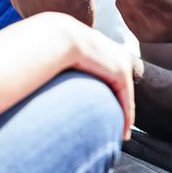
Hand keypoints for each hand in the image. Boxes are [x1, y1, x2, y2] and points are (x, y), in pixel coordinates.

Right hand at [50, 13, 135, 139]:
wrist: (56, 38)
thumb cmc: (47, 49)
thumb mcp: (57, 57)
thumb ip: (59, 69)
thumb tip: (46, 84)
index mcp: (98, 47)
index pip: (107, 75)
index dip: (107, 95)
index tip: (102, 112)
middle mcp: (112, 52)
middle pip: (119, 85)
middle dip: (119, 107)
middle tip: (118, 128)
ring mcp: (119, 60)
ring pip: (124, 94)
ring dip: (123, 116)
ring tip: (121, 134)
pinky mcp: (121, 71)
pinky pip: (126, 99)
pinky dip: (126, 116)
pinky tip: (123, 132)